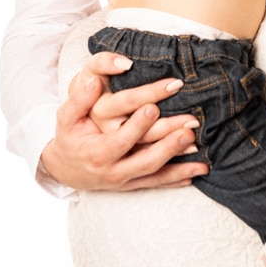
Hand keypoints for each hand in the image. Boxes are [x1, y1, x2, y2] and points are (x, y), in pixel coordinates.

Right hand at [41, 52, 207, 190]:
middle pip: (145, 160)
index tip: (153, 107)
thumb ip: (79, 100)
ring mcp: (125, 180)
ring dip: (180, 165)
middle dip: (169, 146)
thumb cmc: (70, 137)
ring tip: (200, 152)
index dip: (136, 125)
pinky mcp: (133, 184)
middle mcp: (113, 171)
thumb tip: (93, 82)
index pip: (121, 140)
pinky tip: (197, 172)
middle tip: (188, 128)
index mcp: (98, 152)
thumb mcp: (66, 118)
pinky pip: (158, 183)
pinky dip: (178, 178)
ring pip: (156, 175)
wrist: (65, 169)